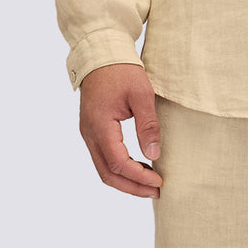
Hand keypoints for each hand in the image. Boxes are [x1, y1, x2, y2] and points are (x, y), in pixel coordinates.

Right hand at [79, 63, 162, 197]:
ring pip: (103, 169)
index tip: (159, 181)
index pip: (118, 163)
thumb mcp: (141, 95)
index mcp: (100, 126)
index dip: (139, 177)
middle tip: (156, 192)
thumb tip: (154, 155)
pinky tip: (138, 167)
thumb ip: (148, 125)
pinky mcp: (92, 130)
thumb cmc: (122, 72)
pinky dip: (119, 169)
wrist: (102, 55)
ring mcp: (88, 133)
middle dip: (132, 187)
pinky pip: (103, 157)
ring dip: (125, 180)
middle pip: (107, 174)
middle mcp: (89, 134)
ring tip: (149, 184)